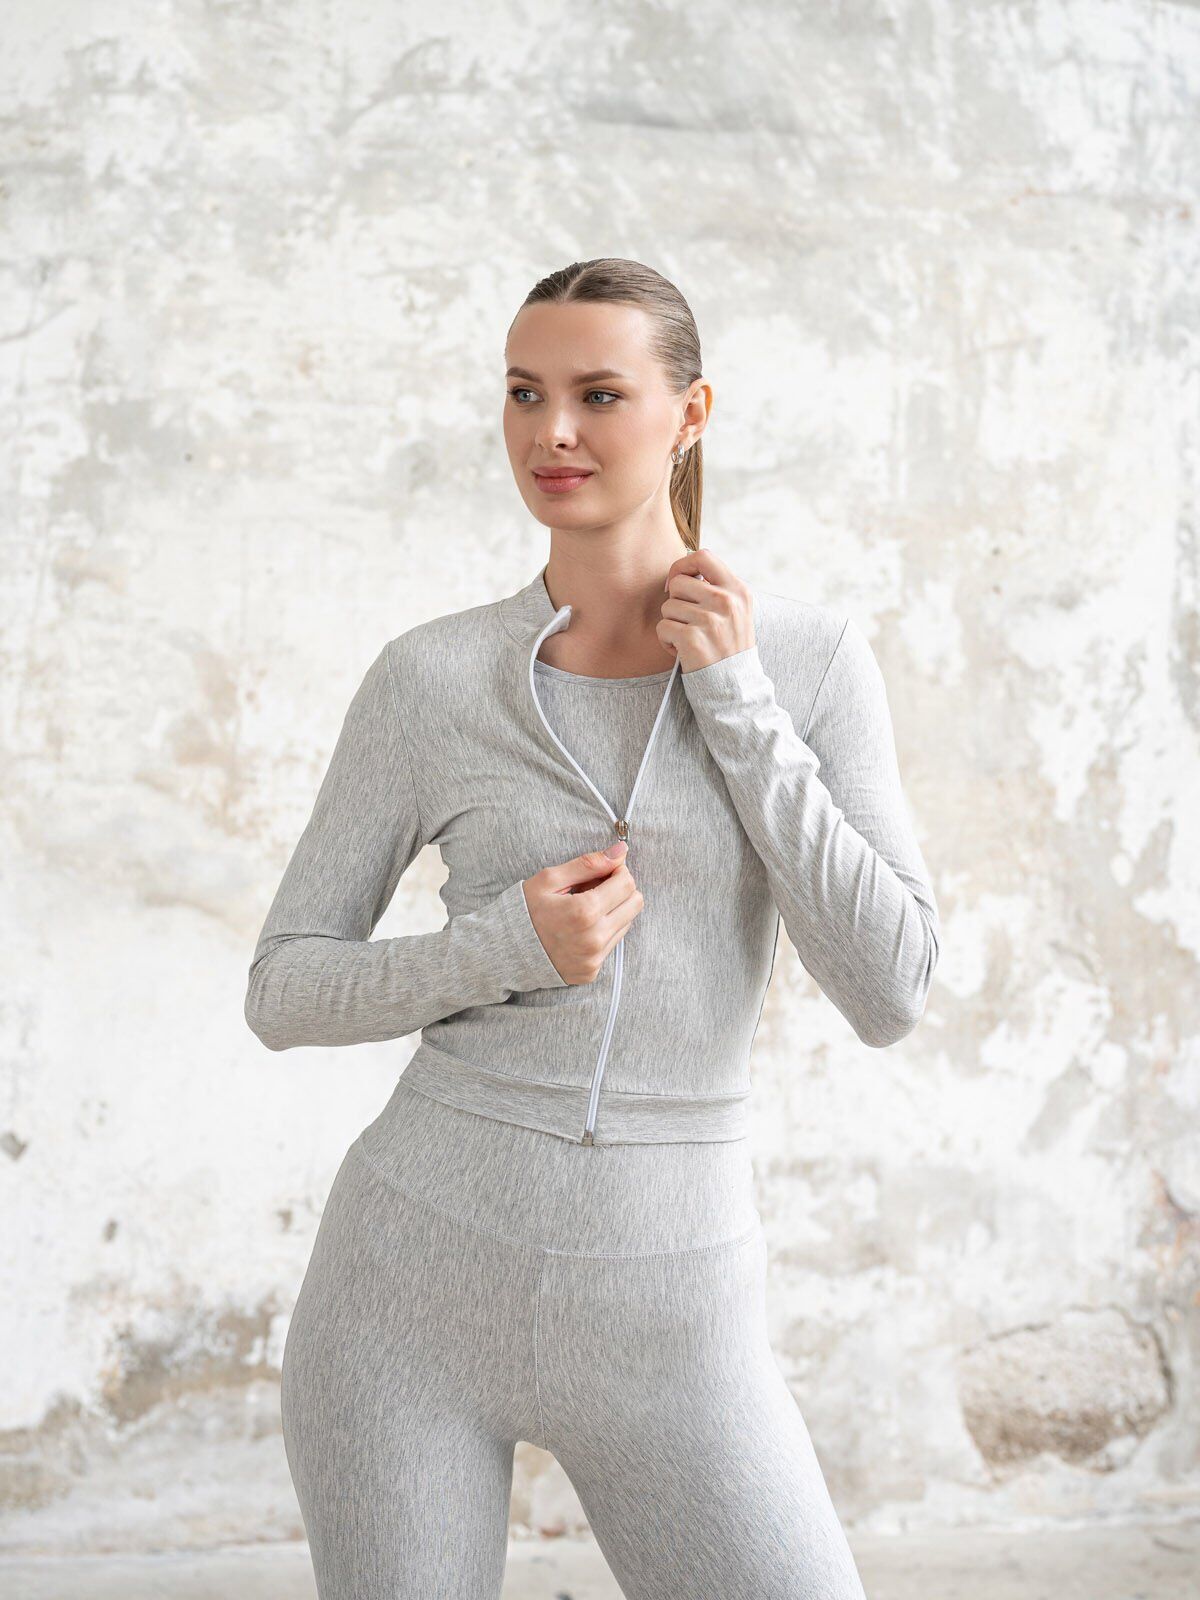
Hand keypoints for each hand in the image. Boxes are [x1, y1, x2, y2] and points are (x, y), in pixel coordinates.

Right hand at [522, 841, 642, 984]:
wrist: (505, 950)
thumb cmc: (525, 910)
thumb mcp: (550, 879)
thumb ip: (588, 864)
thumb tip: (620, 851)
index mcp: (584, 912)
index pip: (627, 884)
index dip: (618, 871)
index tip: (603, 870)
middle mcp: (594, 938)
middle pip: (635, 904)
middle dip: (620, 889)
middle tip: (595, 887)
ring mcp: (594, 958)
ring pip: (627, 923)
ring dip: (613, 911)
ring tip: (584, 909)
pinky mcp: (592, 971)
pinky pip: (613, 944)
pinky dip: (603, 931)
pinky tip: (580, 928)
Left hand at [657, 547, 754, 673]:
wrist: (736, 688)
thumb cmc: (729, 648)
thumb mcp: (736, 612)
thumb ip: (716, 589)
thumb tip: (681, 572)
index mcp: (738, 590)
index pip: (703, 557)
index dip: (682, 566)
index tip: (677, 584)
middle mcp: (726, 601)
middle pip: (679, 584)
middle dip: (676, 603)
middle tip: (688, 622)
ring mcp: (710, 620)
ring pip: (668, 607)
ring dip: (672, 625)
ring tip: (689, 639)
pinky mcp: (693, 639)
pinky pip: (663, 628)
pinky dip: (667, 641)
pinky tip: (682, 651)